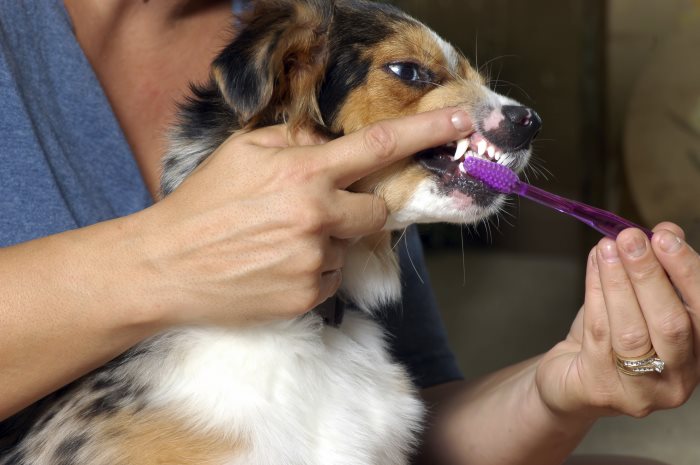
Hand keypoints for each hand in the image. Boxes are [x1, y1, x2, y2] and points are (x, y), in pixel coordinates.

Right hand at [131, 108, 472, 326]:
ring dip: (327, 242)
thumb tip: (326, 145)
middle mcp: (317, 217)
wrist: (166, 266)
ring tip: (279, 243)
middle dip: (360, 209)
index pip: (380, 147)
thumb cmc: (202, 204)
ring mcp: (314, 261)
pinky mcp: (308, 296)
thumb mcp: (242, 152)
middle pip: (376, 212)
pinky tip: (276, 266)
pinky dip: (314, 271)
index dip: (428, 134)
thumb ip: (293, 141)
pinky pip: (332, 278)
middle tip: (320, 210)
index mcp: (304, 173)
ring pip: (349, 247)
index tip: (464, 124)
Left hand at [537, 222, 699, 419]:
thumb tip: (667, 232)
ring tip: (607, 247)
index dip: (687, 271)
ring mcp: (641, 390)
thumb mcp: (640, 303)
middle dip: (650, 275)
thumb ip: (659, 271)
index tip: (665, 237)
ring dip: (618, 281)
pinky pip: (598, 334)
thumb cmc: (610, 339)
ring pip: (631, 330)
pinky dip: (595, 294)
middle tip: (631, 238)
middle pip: (671, 324)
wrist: (570, 379)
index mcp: (698, 353)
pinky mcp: (601, 388)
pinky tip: (593, 266)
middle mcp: (678, 378)